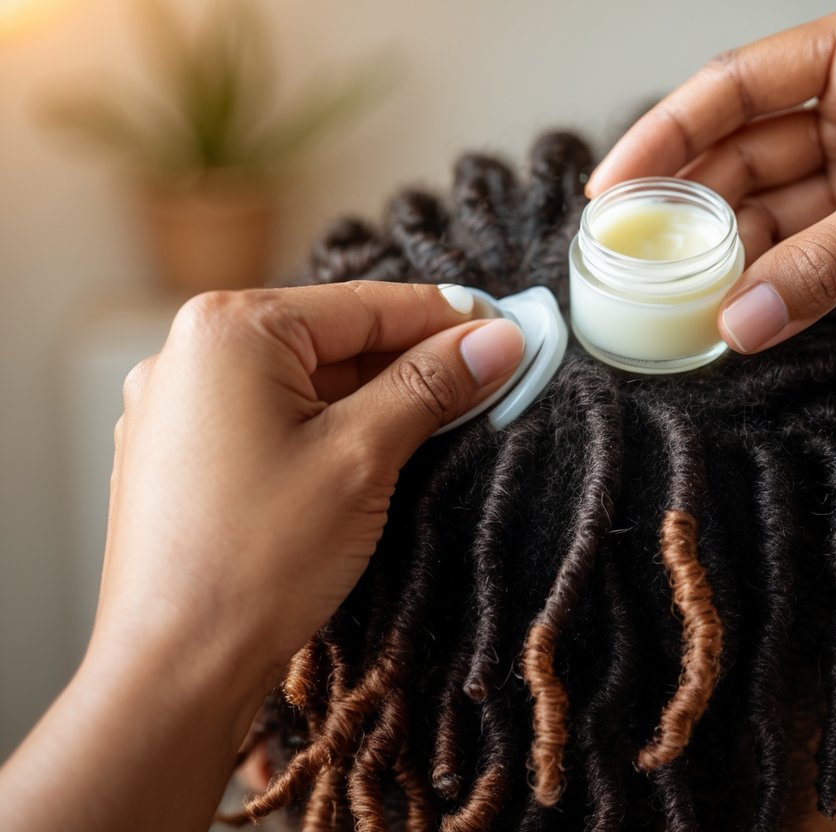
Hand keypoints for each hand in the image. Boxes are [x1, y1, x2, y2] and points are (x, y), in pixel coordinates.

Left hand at [0, 281, 523, 831]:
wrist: (174, 667)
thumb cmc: (259, 559)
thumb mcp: (363, 456)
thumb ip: (432, 384)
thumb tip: (497, 339)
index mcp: (227, 330)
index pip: (365, 306)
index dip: (447, 318)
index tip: (507, 330)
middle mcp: (189, 353)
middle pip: (333, 338)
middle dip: (412, 361)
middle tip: (488, 381)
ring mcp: (176, 406)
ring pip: (304, 381)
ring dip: (373, 396)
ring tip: (443, 419)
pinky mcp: (178, 453)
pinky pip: (270, 416)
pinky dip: (327, 425)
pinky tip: (373, 452)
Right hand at [589, 0, 835, 381]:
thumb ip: (820, 266)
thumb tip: (734, 319)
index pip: (739, 85)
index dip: (666, 135)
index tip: (613, 187)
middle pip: (743, 144)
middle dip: (689, 199)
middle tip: (630, 252)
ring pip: (768, 198)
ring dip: (726, 246)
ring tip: (672, 291)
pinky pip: (800, 238)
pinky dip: (768, 272)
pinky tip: (732, 303)